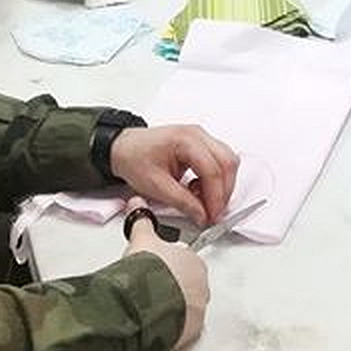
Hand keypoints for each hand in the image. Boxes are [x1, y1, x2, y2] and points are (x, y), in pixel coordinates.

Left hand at [110, 125, 237, 226]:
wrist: (123, 148)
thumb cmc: (135, 159)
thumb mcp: (156, 186)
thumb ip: (182, 202)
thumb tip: (202, 215)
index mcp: (185, 140)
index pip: (212, 170)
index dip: (215, 197)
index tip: (212, 216)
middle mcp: (197, 134)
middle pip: (227, 163)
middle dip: (223, 192)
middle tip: (213, 213)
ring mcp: (200, 138)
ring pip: (227, 161)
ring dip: (221, 185)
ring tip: (204, 201)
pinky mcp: (200, 145)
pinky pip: (219, 161)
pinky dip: (216, 179)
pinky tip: (200, 190)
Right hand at [123, 196, 208, 348]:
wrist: (145, 300)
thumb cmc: (149, 270)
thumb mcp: (142, 239)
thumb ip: (142, 220)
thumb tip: (136, 203)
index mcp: (195, 261)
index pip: (186, 261)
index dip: (168, 265)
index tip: (155, 269)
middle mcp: (201, 285)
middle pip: (187, 284)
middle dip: (171, 285)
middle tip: (150, 286)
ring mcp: (198, 309)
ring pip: (186, 306)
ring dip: (172, 306)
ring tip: (150, 305)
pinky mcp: (192, 330)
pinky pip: (183, 327)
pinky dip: (171, 324)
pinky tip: (155, 321)